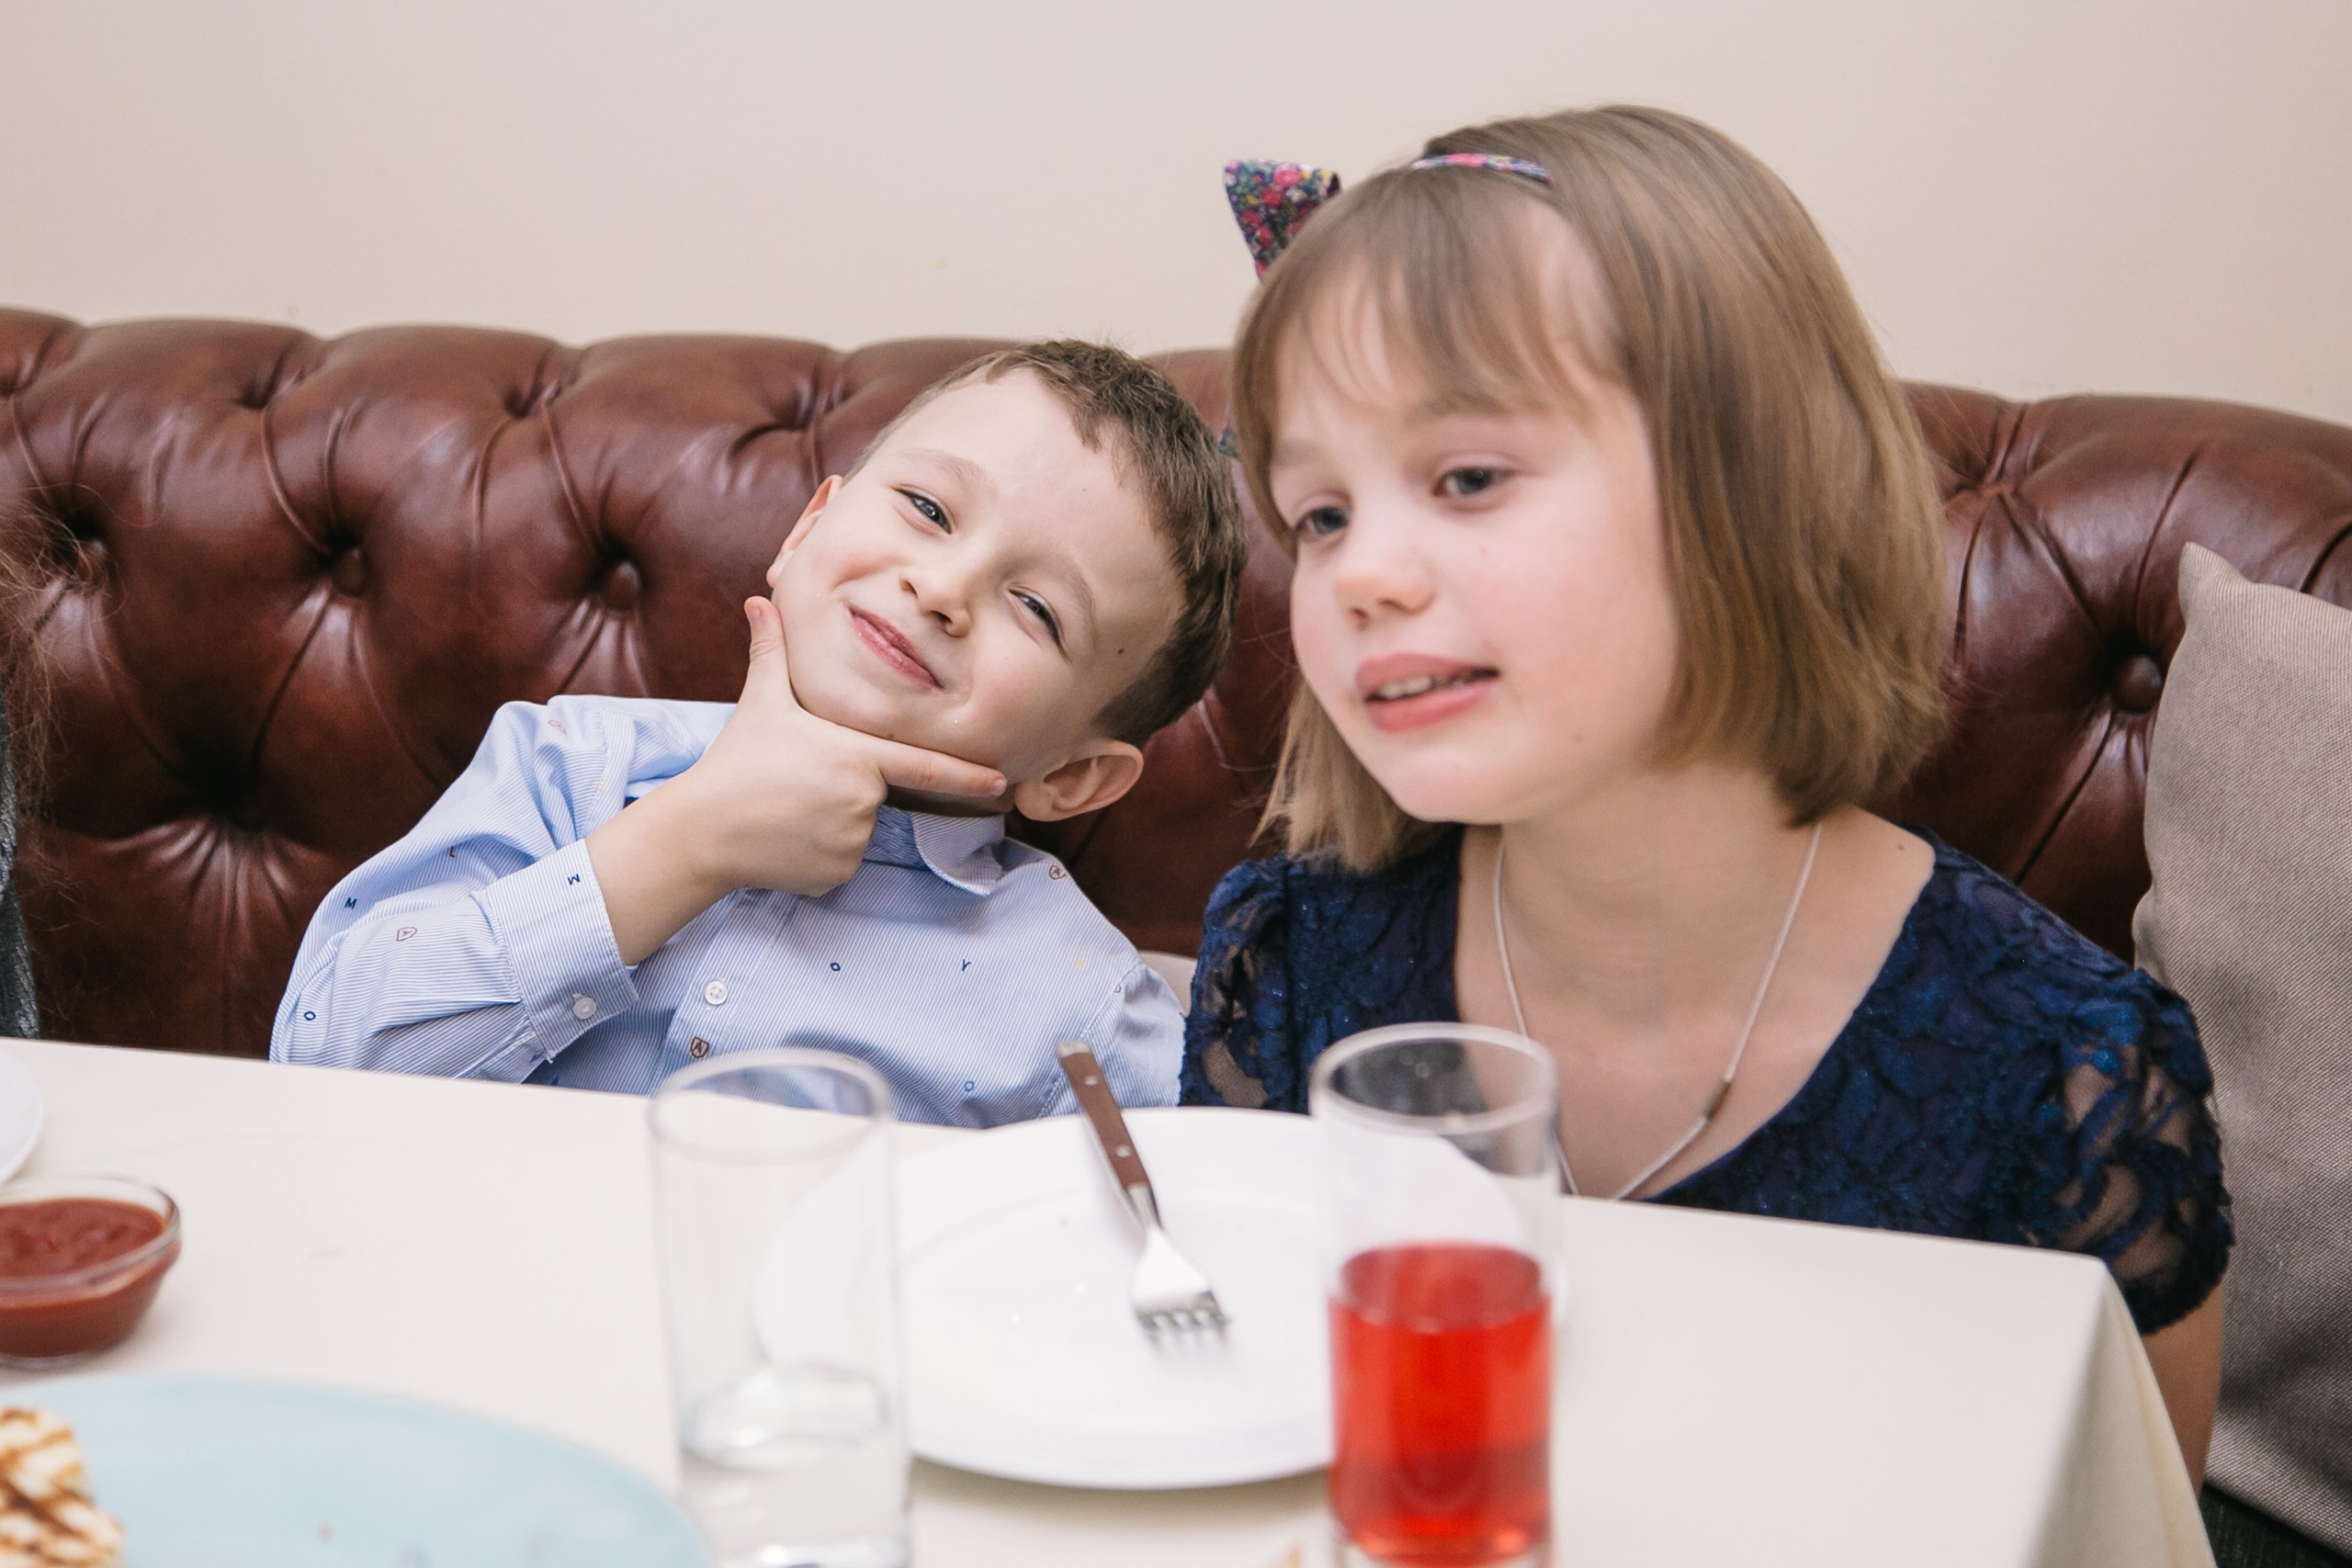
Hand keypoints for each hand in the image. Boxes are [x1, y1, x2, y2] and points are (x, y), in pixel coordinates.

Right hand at [587, 597, 1004, 962]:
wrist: (701, 829)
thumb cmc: (735, 761)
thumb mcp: (760, 701)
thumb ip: (772, 652)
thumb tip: (759, 602)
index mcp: (857, 756)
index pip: (926, 767)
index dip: (967, 775)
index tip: (1003, 781)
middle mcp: (864, 802)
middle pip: (874, 795)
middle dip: (844, 787)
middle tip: (796, 782)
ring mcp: (853, 844)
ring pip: (858, 829)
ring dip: (832, 821)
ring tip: (786, 809)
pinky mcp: (836, 876)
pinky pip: (841, 861)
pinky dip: (819, 852)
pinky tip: (786, 839)